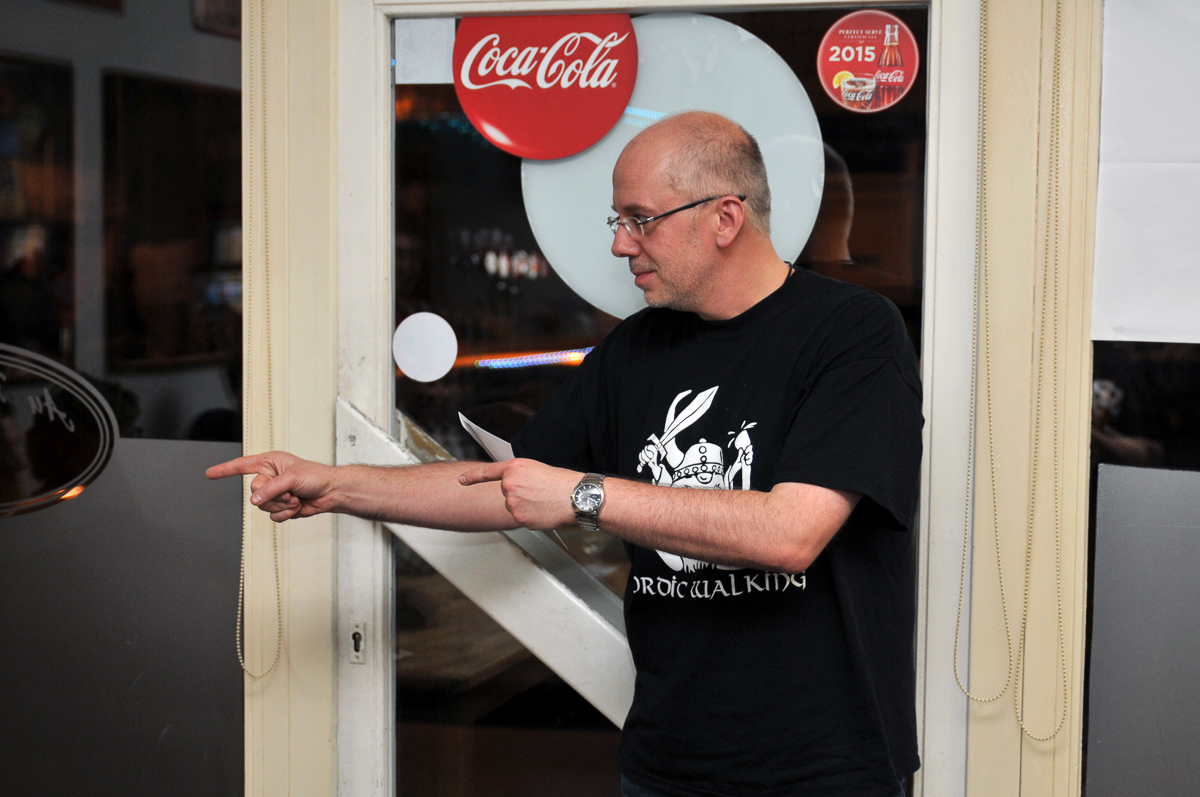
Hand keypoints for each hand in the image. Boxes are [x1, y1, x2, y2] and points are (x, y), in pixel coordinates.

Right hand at [206, 451, 338, 522]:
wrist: (331, 493)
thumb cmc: (316, 477)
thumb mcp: (291, 478)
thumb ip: (271, 488)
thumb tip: (255, 499)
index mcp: (270, 463)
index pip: (242, 465)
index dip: (225, 470)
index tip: (210, 473)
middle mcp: (270, 478)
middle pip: (254, 492)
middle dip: (274, 495)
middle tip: (290, 492)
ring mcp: (275, 493)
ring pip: (263, 506)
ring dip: (281, 505)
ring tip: (295, 498)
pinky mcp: (281, 506)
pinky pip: (273, 516)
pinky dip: (285, 514)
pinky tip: (296, 507)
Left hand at [458, 458, 578, 531]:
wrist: (575, 496)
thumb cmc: (560, 482)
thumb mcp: (536, 469)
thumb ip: (518, 477)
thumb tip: (511, 489)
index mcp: (514, 468)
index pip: (488, 472)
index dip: (472, 477)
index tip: (461, 480)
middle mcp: (509, 484)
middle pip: (506, 493)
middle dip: (519, 494)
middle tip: (538, 492)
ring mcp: (513, 502)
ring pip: (513, 507)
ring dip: (525, 506)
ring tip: (543, 501)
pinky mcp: (519, 517)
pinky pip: (521, 518)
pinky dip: (531, 517)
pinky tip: (543, 510)